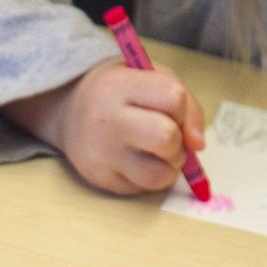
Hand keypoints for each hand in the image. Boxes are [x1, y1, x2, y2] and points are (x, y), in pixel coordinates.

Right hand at [5, 58, 205, 194]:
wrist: (69, 111)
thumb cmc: (119, 92)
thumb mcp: (151, 77)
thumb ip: (185, 103)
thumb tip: (198, 146)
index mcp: (120, 87)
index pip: (173, 99)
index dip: (183, 109)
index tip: (173, 112)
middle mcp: (107, 122)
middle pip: (166, 139)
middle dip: (178, 143)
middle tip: (169, 139)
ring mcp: (101, 155)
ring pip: (157, 175)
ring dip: (168, 167)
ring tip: (157, 154)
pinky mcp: (100, 179)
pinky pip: (141, 188)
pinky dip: (149, 178)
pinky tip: (138, 162)